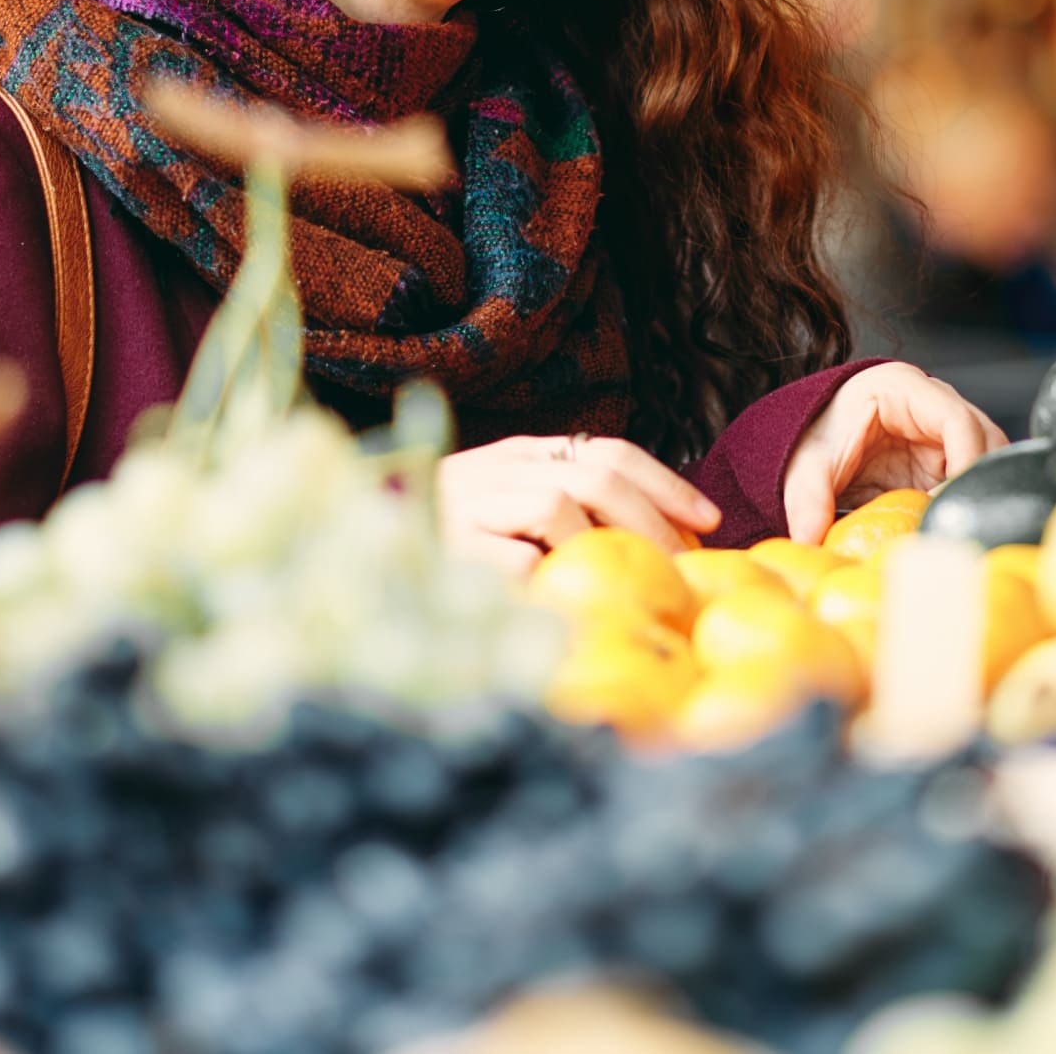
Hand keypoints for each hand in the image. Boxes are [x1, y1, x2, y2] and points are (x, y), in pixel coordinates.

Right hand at [433, 434, 722, 575]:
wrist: (345, 548)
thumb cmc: (445, 545)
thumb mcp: (507, 515)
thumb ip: (564, 513)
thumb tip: (660, 544)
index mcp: (517, 456)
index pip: (608, 451)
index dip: (666, 483)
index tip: (709, 520)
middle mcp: (494, 469)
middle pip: (594, 474)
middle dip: (650, 520)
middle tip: (681, 567)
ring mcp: (466, 504)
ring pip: (554, 503)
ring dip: (601, 545)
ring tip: (628, 584)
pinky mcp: (442, 546)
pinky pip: (510, 559)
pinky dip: (543, 579)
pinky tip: (563, 604)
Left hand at [781, 363, 1007, 543]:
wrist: (815, 435)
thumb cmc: (818, 432)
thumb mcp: (807, 463)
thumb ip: (807, 498)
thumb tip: (808, 540)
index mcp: (906, 389)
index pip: (958, 420)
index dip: (965, 459)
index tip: (949, 499)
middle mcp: (936, 405)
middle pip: (986, 440)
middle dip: (978, 482)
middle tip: (954, 521)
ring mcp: (946, 435)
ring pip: (988, 461)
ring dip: (975, 494)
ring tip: (948, 526)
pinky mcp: (947, 463)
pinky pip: (971, 481)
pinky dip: (964, 504)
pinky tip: (945, 526)